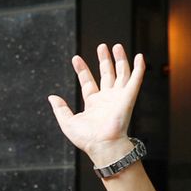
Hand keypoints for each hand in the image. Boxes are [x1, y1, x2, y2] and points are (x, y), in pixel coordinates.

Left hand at [49, 44, 142, 163]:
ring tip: (116, 46)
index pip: (88, 82)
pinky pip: (136, 79)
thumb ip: (60, 109)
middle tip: (101, 46)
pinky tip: (139, 57)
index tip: (76, 59)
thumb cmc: (86, 138)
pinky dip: (139, 68)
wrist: (102, 145)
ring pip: (121, 73)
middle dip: (104, 60)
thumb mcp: (67, 122)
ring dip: (119, 60)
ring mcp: (118, 97)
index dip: (82, 70)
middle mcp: (107, 99)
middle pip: (106, 74)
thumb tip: (52, 97)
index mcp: (93, 104)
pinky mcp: (129, 97)